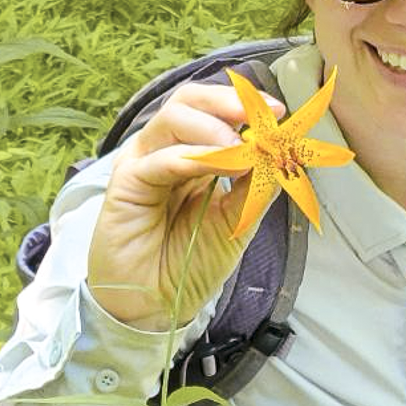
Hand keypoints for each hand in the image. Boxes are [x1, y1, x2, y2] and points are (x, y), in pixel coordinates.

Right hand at [86, 80, 280, 331]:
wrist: (156, 304)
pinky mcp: (126, 183)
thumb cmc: (190, 264)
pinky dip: (194, 157)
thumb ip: (256, 185)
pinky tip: (221, 167)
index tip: (277, 112)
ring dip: (214, 129)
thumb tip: (278, 150)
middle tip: (261, 116)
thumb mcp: (237, 221)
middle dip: (228, 102)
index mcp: (193, 156)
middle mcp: (166, 152)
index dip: (245, 105)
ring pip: (173, 119)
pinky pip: (160, 159)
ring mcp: (144, 163)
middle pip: (189, 101)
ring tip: (242, 150)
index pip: (214, 112)